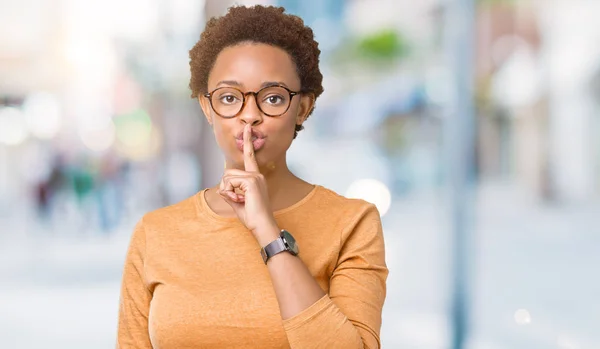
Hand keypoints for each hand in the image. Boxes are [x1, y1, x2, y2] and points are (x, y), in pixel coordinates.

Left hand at [218, 124, 278, 240]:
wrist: (262, 225)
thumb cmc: (252, 217)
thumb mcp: (238, 201)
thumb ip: (231, 191)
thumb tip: (223, 186)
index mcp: (255, 177)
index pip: (250, 156)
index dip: (248, 141)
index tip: (247, 127)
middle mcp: (256, 175)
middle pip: (228, 173)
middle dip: (226, 188)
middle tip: (236, 200)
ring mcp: (255, 177)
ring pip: (227, 177)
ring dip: (227, 192)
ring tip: (239, 201)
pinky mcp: (251, 181)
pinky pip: (229, 183)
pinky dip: (229, 194)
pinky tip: (240, 200)